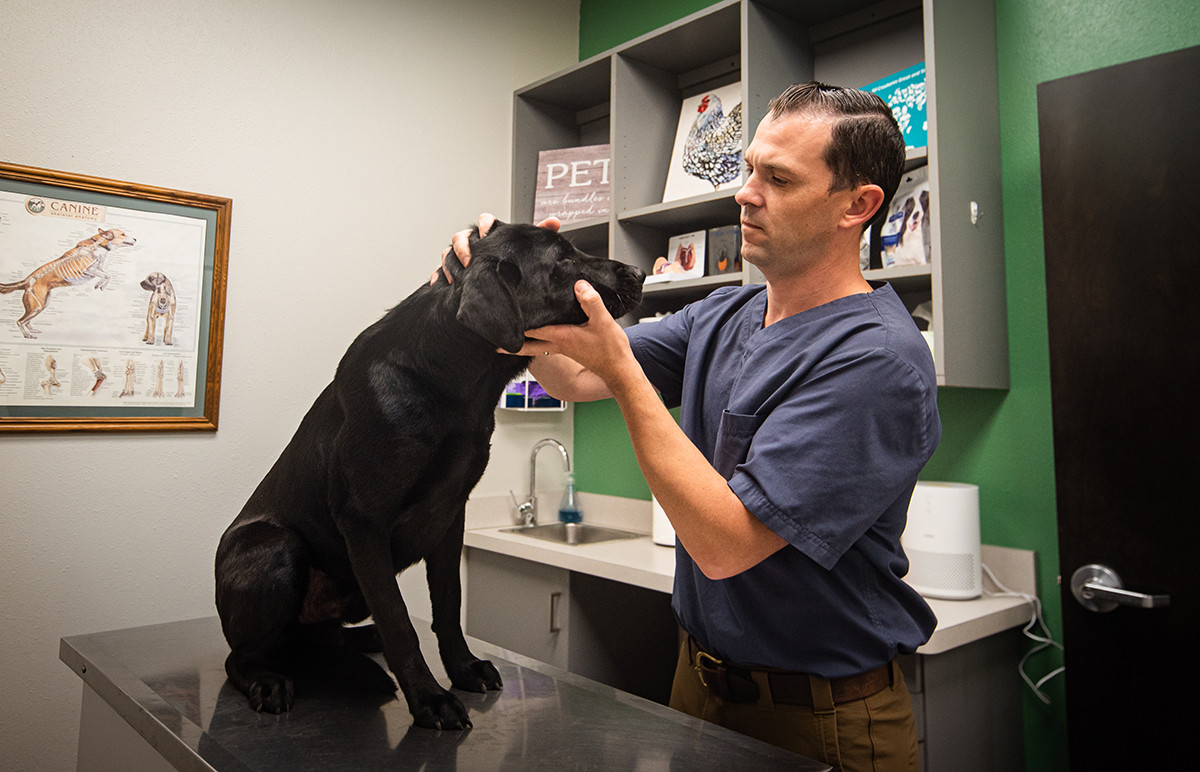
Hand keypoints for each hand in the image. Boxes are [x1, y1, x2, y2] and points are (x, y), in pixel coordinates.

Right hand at [430, 213, 560, 284]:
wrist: (504, 286)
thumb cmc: (516, 262)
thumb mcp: (528, 249)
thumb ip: (540, 234)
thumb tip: (554, 222)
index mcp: (491, 234)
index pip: (484, 221)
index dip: (483, 225)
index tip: (486, 232)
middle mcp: (474, 243)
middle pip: (461, 236)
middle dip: (463, 246)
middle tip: (470, 259)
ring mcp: (462, 258)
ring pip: (448, 252)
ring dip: (450, 261)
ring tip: (457, 274)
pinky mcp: (454, 272)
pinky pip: (441, 270)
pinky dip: (439, 275)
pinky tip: (440, 282)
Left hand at [510, 280, 633, 384]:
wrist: (620, 371)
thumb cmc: (611, 350)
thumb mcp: (603, 321)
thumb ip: (591, 302)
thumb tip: (578, 285)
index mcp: (561, 337)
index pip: (531, 331)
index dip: (516, 324)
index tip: (500, 321)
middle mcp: (558, 345)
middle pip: (526, 344)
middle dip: (509, 342)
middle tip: (491, 341)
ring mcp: (563, 349)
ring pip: (534, 345)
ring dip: (521, 341)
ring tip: (508, 337)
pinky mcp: (570, 350)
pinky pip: (546, 345)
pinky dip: (536, 341)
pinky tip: (536, 336)